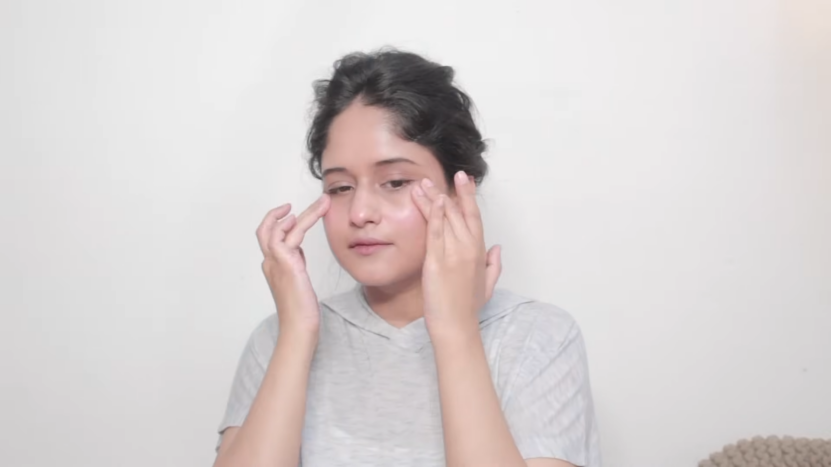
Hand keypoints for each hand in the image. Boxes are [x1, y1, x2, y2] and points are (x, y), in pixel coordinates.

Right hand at [255, 195, 329, 335]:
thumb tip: (298, 251)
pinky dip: (302, 221)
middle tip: (292, 204)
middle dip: (276, 213)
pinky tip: (314, 216)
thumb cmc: (301, 311)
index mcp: (273, 266)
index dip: (280, 225)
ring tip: (322, 203)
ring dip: (303, 212)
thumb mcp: (298, 281)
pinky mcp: (286, 263)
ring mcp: (276, 262)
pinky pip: (292, 234)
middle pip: (265, 229)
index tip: (293, 217)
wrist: (299, 327)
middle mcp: (270, 262)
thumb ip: (295, 264)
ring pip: (280, 227)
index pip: (271, 238)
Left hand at [411, 171, 501, 335]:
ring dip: (436, 198)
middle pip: (461, 213)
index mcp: (479, 252)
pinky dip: (434, 214)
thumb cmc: (468, 308)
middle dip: (455, 192)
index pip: (475, 218)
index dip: (469, 198)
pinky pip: (436, 232)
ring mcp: (453, 253)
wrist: (456, 325)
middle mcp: (469, 249)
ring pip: (446, 218)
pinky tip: (432, 200)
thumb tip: (497, 249)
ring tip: (426, 183)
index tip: (465, 181)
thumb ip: (494, 265)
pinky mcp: (437, 261)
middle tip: (448, 174)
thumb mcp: (488, 285)